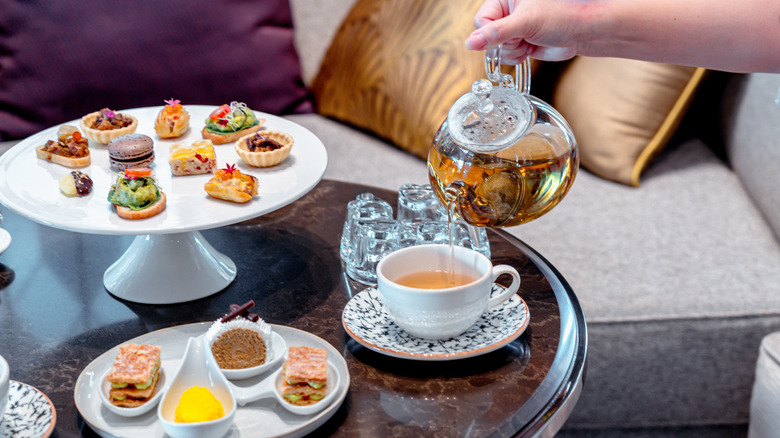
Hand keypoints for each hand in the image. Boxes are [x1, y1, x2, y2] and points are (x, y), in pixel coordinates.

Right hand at [465, 0, 580, 62]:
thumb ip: (497, 33)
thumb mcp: (526, 22)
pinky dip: (518, 56)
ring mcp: (512, 29)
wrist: (580, 33)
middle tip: (523, 36)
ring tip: (529, 40)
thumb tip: (471, 43)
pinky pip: (505, 56)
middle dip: (505, 43)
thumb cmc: (560, 17)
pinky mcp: (518, 43)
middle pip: (486, 37)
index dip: (493, 32)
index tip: (511, 33)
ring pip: (495, 49)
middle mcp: (506, 12)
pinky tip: (530, 47)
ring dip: (513, 50)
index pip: (480, 20)